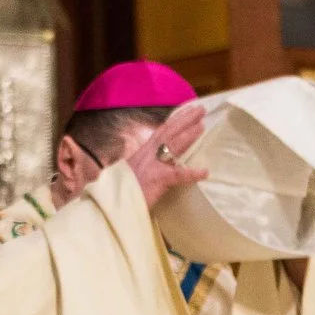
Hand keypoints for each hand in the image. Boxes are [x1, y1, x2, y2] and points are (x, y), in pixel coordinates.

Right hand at [122, 100, 208, 219]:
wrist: (110, 205)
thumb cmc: (120, 193)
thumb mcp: (129, 173)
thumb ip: (142, 166)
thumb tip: (152, 163)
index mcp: (142, 153)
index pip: (160, 132)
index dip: (174, 121)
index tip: (186, 111)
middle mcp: (146, 155)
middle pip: (168, 132)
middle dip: (184, 119)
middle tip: (200, 109)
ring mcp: (151, 166)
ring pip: (172, 145)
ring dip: (188, 134)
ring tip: (202, 124)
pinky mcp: (156, 180)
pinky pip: (176, 175)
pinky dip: (191, 173)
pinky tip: (204, 171)